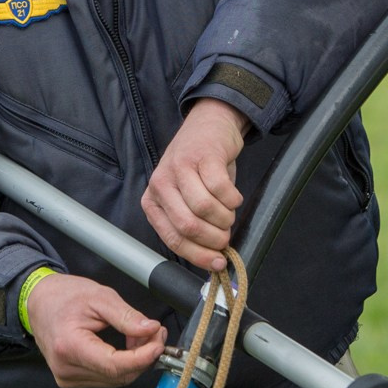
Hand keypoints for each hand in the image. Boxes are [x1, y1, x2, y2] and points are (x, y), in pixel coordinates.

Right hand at [28, 274, 165, 387]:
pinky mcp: (72, 380)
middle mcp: (66, 368)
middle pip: (118, 376)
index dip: (142, 357)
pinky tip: (125, 348)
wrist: (38, 302)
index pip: (114, 365)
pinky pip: (106, 379)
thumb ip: (127, 316)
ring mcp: (67, 378)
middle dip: (143, 357)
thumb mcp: (99, 297)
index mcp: (70, 346)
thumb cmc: (64, 296)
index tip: (158, 342)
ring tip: (139, 337)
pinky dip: (122, 365)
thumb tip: (150, 329)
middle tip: (155, 333)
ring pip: (115, 380)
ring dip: (134, 362)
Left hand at [140, 99, 249, 271]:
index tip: (217, 262)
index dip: (197, 254)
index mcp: (152, 200)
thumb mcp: (185, 197)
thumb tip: (210, 260)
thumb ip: (191, 224)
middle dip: (213, 238)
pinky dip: (233, 199)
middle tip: (226, 236)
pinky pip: (221, 189)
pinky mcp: (202, 155)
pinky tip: (234, 197)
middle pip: (188, 225)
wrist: (209, 125)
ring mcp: (180, 167)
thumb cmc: (199, 168)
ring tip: (229, 214)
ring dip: (225, 218)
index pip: (172, 238)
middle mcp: (160, 183)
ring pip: (204, 208)